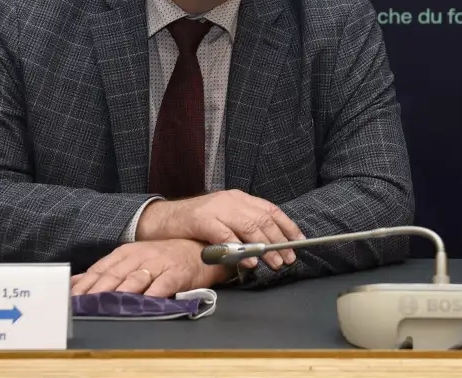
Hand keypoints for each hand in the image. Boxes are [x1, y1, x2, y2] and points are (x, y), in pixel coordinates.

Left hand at [69, 239, 231, 297]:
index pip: (100, 269)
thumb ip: (104, 271)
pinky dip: (152, 295)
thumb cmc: (162, 257)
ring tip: (108, 306)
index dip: (85, 285)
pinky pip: (162, 285)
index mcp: (125, 253)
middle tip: (84, 306)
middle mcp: (139, 256)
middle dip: (97, 291)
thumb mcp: (131, 259)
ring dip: (120, 293)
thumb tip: (73, 283)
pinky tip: (144, 304)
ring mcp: (158, 264)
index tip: (71, 300)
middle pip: (114, 275)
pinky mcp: (177, 274)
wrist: (199, 248)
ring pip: (135, 279)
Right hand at [136, 190, 301, 269]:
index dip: (287, 226)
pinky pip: (225, 235)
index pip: (270, 209)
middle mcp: (231, 200)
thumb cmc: (195, 224)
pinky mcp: (201, 220)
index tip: (300, 242)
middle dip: (279, 241)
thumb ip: (243, 229)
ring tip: (273, 263)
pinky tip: (248, 262)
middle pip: (263, 219)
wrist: (161, 220)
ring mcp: (216, 208)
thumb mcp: (224, 220)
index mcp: (239, 198)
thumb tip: (270, 247)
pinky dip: (239, 250)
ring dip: (264, 248)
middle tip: (287, 259)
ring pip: (248, 226)